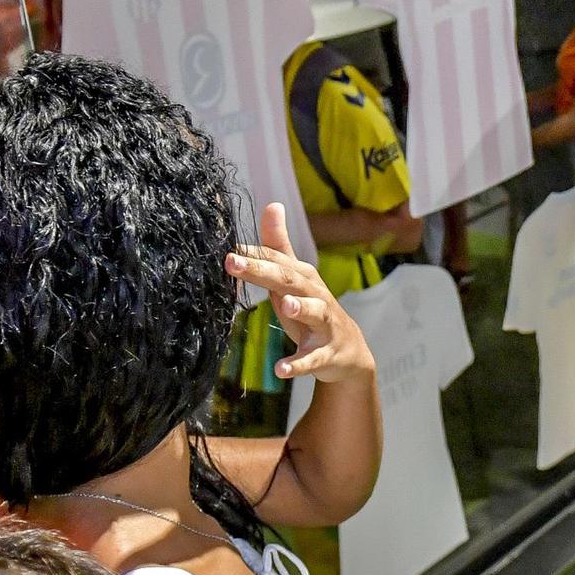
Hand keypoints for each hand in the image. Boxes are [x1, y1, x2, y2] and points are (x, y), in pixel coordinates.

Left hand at [225, 203, 374, 383]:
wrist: (348, 351)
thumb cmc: (312, 309)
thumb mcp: (295, 278)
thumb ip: (279, 245)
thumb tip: (272, 204)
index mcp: (302, 278)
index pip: (275, 260)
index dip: (251, 254)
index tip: (225, 246)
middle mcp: (315, 296)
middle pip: (289, 280)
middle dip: (262, 271)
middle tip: (233, 262)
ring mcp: (323, 325)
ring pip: (313, 313)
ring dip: (300, 309)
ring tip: (284, 306)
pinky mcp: (326, 354)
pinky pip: (311, 359)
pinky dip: (298, 364)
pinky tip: (281, 370)